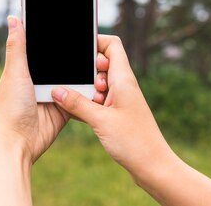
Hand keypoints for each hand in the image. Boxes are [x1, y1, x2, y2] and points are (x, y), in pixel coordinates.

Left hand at [0, 16, 110, 163]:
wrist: (20, 142)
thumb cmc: (11, 107)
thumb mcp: (15, 72)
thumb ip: (17, 46)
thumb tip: (13, 17)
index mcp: (27, 66)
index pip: (46, 46)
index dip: (59, 36)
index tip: (75, 23)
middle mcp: (42, 78)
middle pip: (65, 61)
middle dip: (79, 55)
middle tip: (96, 46)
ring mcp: (55, 92)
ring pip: (75, 77)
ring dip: (87, 73)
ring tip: (102, 64)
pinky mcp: (65, 107)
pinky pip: (81, 96)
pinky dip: (90, 92)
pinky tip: (101, 83)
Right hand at [51, 36, 210, 205]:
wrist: (153, 168)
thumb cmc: (134, 143)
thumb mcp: (100, 120)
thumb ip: (77, 103)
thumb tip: (56, 89)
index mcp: (123, 79)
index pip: (111, 45)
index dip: (95, 42)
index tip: (76, 51)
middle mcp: (123, 85)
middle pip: (101, 63)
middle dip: (86, 71)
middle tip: (81, 87)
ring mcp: (120, 99)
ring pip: (98, 83)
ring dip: (86, 90)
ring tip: (83, 105)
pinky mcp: (117, 113)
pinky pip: (98, 100)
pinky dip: (88, 103)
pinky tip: (79, 115)